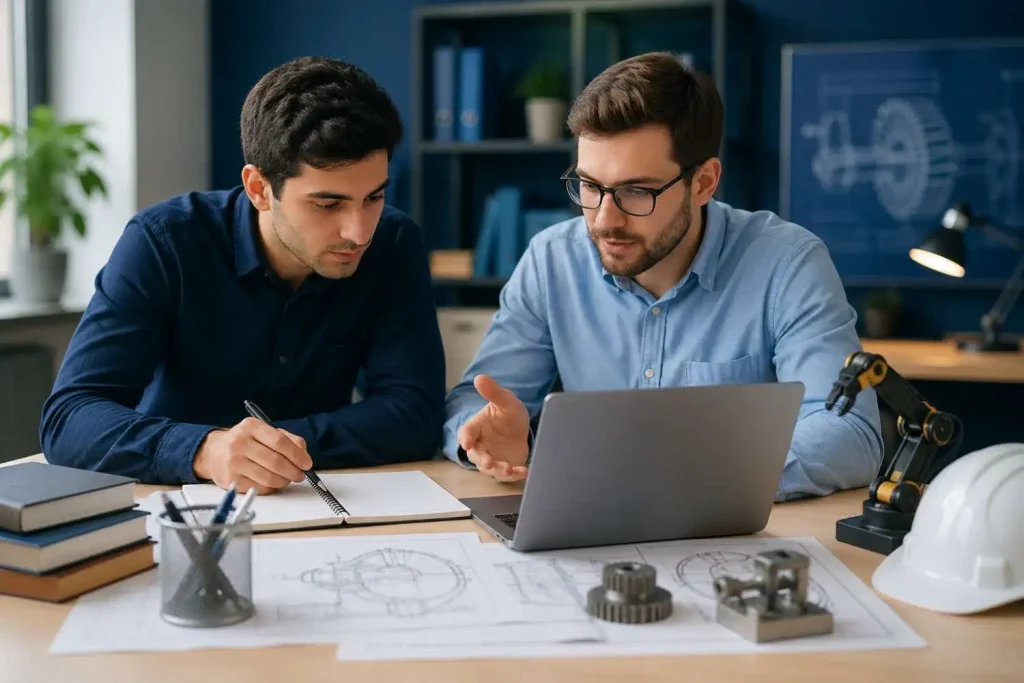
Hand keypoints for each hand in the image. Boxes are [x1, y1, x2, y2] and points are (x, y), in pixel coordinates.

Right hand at [193, 417, 311, 493]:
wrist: (214, 453)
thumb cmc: (246, 442)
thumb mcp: (264, 432)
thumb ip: (288, 439)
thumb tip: (304, 455)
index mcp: (250, 426)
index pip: (279, 441)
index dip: (296, 455)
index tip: (307, 464)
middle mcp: (239, 443)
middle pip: (275, 462)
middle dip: (293, 471)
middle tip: (300, 475)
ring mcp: (233, 463)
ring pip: (269, 477)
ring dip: (284, 481)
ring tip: (287, 478)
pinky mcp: (231, 480)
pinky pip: (259, 488)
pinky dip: (271, 487)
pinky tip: (272, 482)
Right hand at [457, 374, 530, 482]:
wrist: (521, 427)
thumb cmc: (508, 413)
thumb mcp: (504, 400)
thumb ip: (492, 392)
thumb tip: (479, 378)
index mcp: (477, 427)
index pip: (466, 433)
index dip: (465, 438)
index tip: (467, 443)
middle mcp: (481, 445)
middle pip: (475, 455)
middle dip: (482, 459)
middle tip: (488, 462)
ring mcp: (491, 457)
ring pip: (489, 468)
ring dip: (498, 470)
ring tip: (508, 469)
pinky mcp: (504, 467)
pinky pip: (506, 475)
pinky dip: (514, 475)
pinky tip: (524, 471)